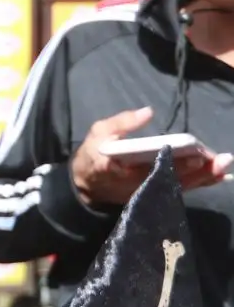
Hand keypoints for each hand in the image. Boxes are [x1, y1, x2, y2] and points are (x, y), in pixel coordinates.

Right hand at [70, 107, 233, 208]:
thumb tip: (148, 112)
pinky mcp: (156, 195)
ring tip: (223, 165)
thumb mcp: (98, 132)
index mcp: (119, 168)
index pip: (148, 167)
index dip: (173, 162)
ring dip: (204, 177)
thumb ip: (122, 122)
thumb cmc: (92, 155)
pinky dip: (200, 182)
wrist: (86, 185)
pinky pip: (180, 189)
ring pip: (179, 186)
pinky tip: (216, 174)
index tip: (193, 154)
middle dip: (197, 169)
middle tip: (220, 158)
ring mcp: (148, 192)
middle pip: (172, 178)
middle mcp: (137, 184)